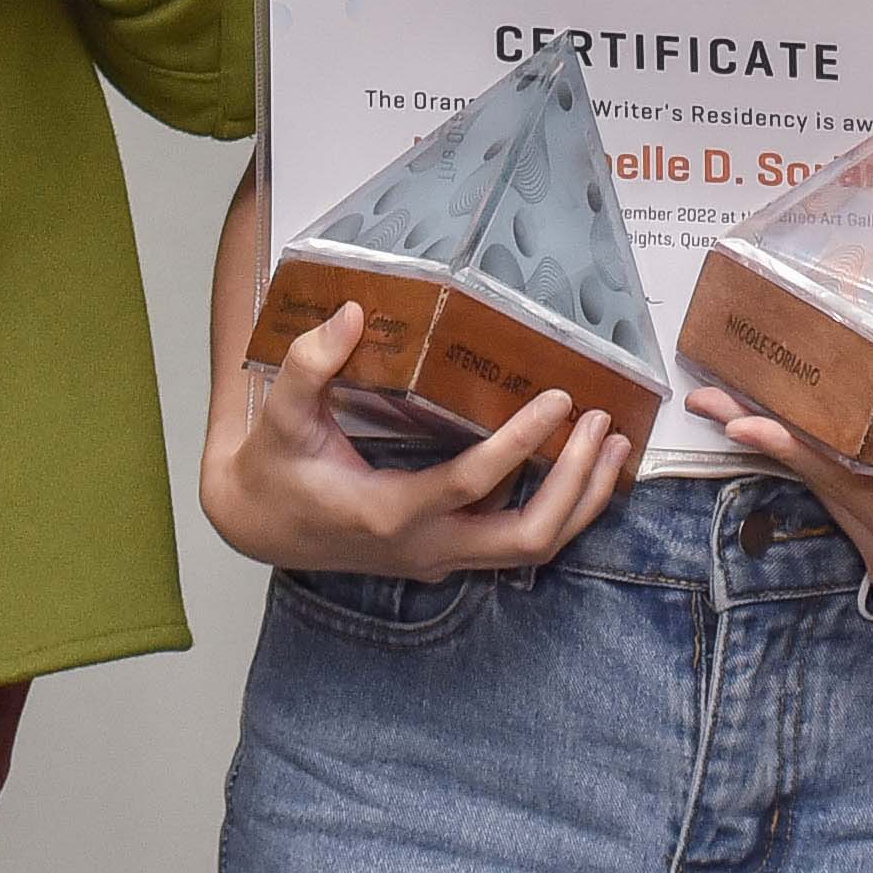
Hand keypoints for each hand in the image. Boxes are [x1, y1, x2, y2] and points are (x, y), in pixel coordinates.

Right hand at [199, 301, 633, 577]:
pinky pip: (518, 542)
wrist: (258, 524)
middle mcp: (425, 548)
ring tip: (614, 443)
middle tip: (602, 423)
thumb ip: (311, 365)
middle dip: (574, 483)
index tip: (560, 398)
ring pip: (533, 549)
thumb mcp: (281, 415)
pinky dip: (561, 508)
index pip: (473, 486)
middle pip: (527, 539)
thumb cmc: (273, 467)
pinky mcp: (448, 553)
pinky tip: (584, 467)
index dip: (522, 442)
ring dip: (580, 500)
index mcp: (387, 514)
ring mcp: (440, 558)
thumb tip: (357, 314)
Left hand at [694, 394, 872, 635]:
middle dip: (764, 441)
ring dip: (784, 449)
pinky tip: (800, 431)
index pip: (840, 486)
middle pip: (818, 486)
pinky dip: (820, 460)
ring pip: (829, 490)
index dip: (791, 448)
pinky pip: (851, 493)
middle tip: (708, 399)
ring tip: (733, 407)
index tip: (741, 420)